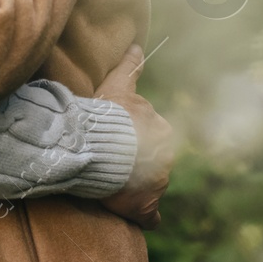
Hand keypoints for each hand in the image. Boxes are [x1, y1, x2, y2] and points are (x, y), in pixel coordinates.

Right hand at [95, 45, 173, 230]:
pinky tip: (137, 216)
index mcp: (161, 129)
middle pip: (152, 160)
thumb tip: (138, 45)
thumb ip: (131, 67)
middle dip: (137, 162)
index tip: (116, 139)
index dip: (133, 137)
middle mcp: (165, 157)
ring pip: (149, 184)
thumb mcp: (119, 85)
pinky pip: (150, 215)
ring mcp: (158, 183)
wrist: (97, 147)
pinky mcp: (146, 205)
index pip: (151, 135)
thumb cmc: (107, 115)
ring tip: (111, 184)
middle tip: (111, 161)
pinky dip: (145, 216)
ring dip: (135, 185)